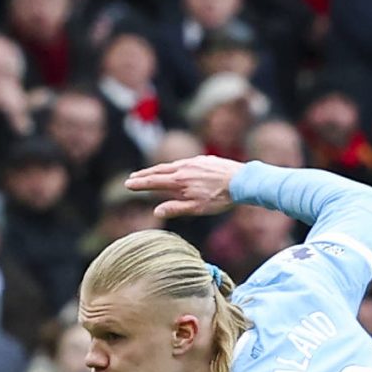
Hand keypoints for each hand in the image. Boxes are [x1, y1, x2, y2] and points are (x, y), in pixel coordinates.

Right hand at [124, 156, 242, 219]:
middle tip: (132, 177)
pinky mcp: (205, 160)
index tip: (128, 184)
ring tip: (151, 173)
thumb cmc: (220, 198)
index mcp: (179, 181)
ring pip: (172, 165)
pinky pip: (185, 162)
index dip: (140, 183)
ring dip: (159, 169)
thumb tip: (156, 212)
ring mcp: (195, 162)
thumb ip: (175, 208)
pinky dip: (175, 166)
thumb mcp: (197, 208)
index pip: (154, 182)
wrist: (242, 181)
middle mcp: (184, 168)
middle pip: (159, 170)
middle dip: (144, 174)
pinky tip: (177, 169)